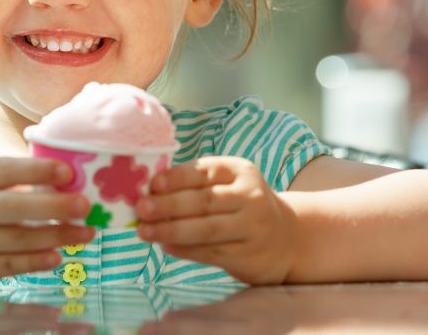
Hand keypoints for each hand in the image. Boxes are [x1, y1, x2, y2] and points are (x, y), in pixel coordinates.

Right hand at [0, 158, 94, 285]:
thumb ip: (9, 177)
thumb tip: (61, 177)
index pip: (8, 171)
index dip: (39, 171)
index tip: (68, 173)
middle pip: (16, 208)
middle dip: (54, 208)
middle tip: (85, 206)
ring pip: (20, 240)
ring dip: (58, 237)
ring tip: (86, 233)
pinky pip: (11, 265)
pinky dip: (37, 262)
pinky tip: (58, 256)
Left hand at [135, 156, 296, 284]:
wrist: (286, 238)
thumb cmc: (242, 205)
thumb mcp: (229, 184)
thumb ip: (196, 184)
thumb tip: (150, 190)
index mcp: (240, 171)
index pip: (205, 171)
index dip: (177, 178)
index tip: (152, 184)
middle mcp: (250, 197)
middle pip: (204, 201)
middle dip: (169, 205)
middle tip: (142, 209)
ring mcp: (251, 227)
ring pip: (206, 230)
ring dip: (171, 230)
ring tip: (145, 231)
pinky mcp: (248, 255)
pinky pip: (211, 252)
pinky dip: (185, 250)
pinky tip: (165, 246)